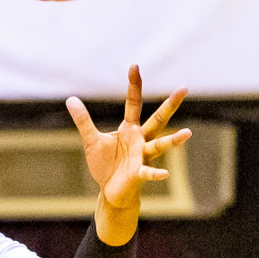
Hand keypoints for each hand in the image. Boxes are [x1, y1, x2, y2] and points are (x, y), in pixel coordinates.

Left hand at [68, 65, 189, 236]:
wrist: (111, 191)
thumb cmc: (105, 165)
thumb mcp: (91, 140)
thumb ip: (84, 120)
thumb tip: (70, 99)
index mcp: (129, 129)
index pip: (133, 103)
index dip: (134, 85)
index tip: (134, 66)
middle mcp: (140, 140)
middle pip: (157, 120)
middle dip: (169, 105)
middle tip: (184, 88)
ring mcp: (142, 156)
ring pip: (159, 145)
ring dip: (173, 141)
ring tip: (187, 133)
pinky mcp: (138, 173)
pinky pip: (148, 172)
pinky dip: (156, 173)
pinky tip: (164, 174)